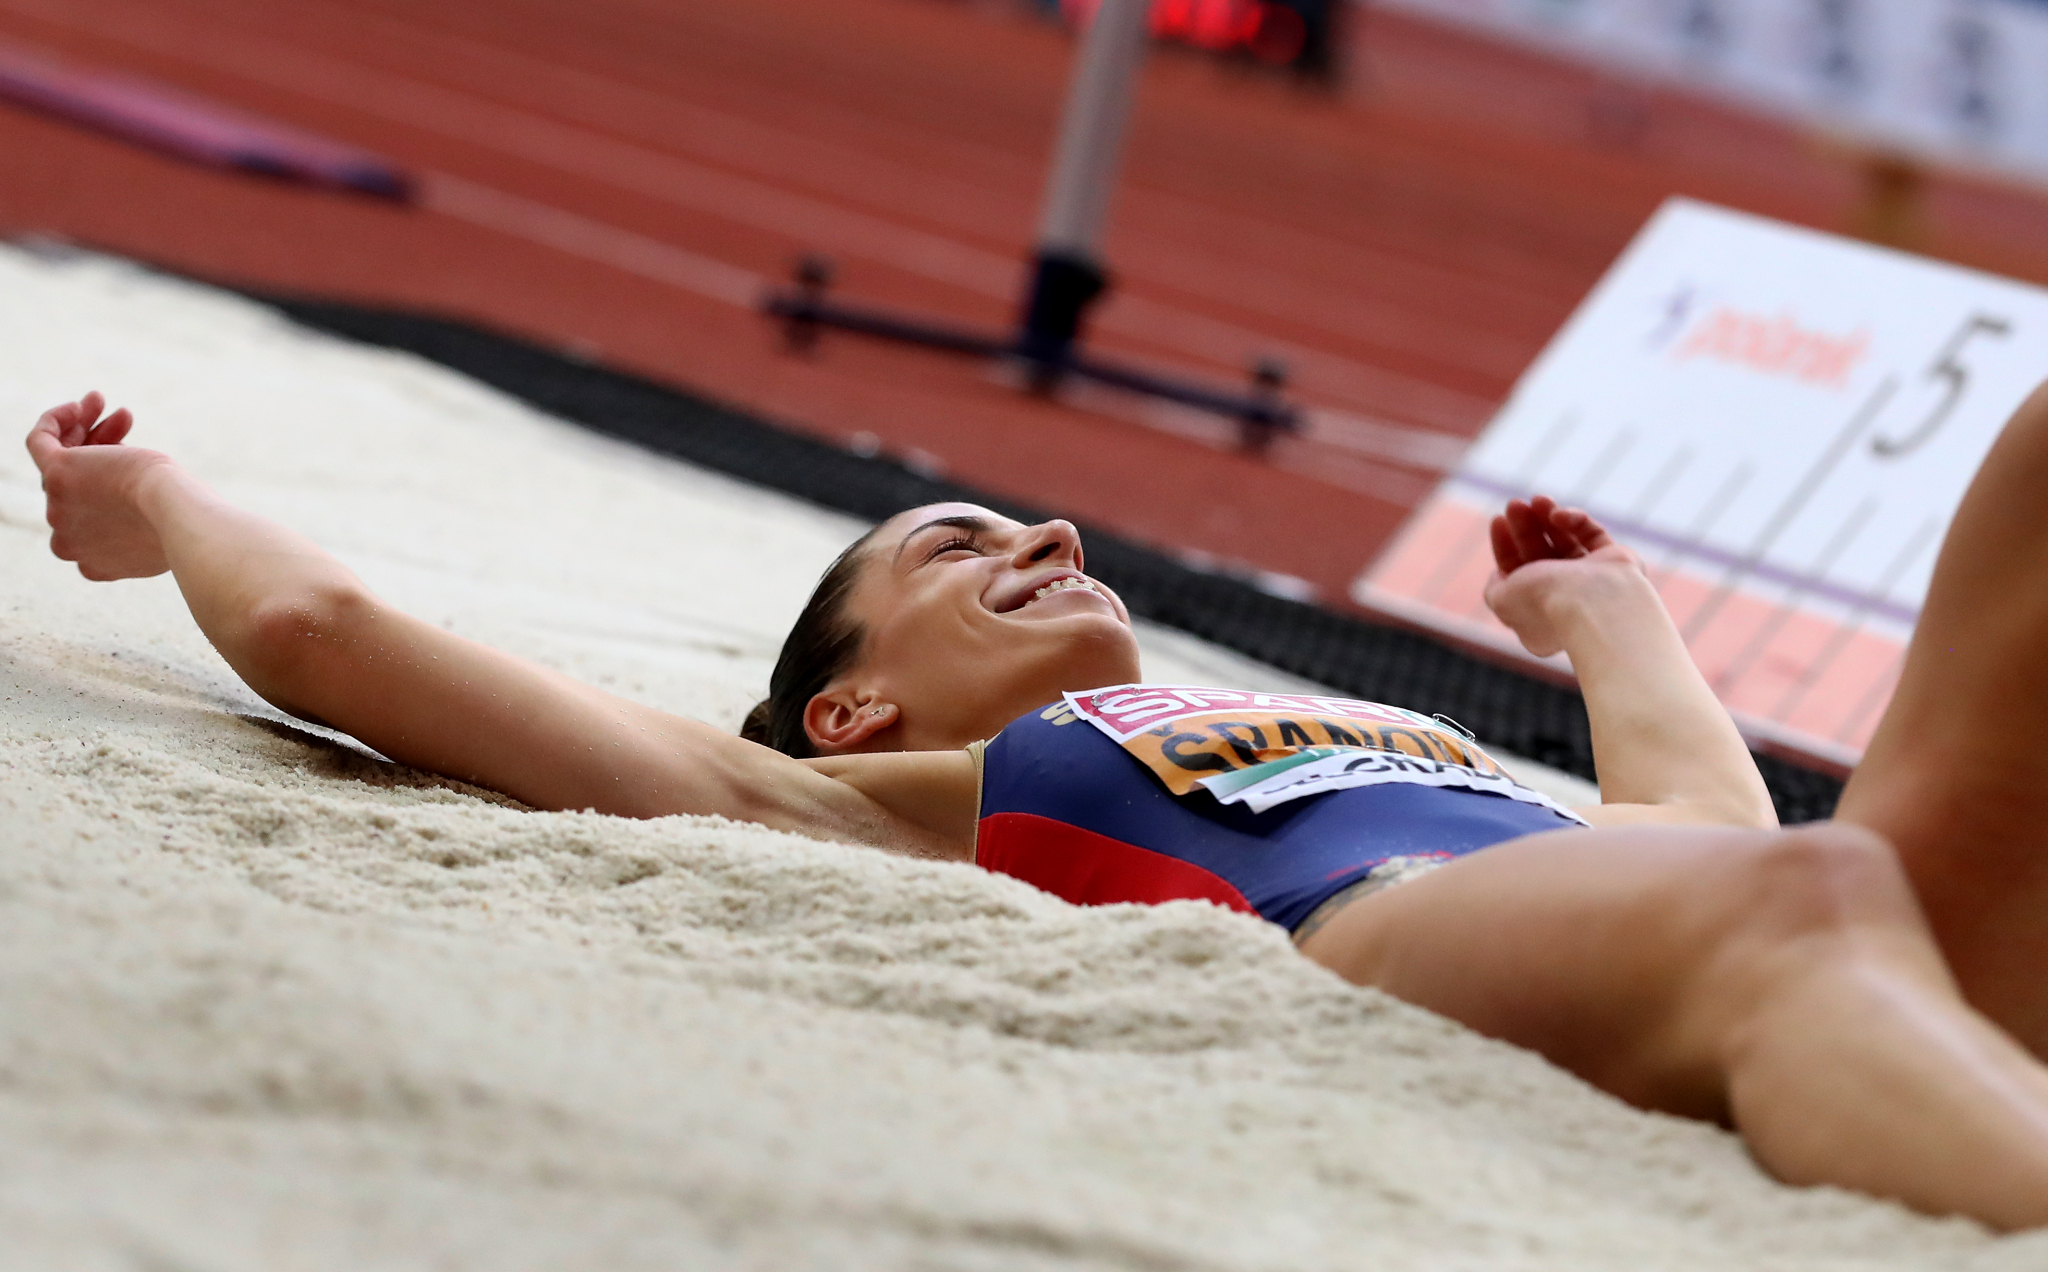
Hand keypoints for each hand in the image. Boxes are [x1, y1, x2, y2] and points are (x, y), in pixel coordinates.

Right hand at [26, 392, 174, 580]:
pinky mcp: (58, 477)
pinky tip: (81, 404)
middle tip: (125, 420)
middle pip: (80, 485)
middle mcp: (68, 542)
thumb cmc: (184, 524)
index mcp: (93, 565)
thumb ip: (147, 533)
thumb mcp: (166, 538)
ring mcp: (59, 510)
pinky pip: (40, 442)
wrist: (177, 514)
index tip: (135, 459)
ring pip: (64, 461)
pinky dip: (56, 420)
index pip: (91, 517)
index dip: (111, 484)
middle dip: (101, 448)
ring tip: (116, 408)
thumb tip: (148, 514)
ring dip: (88, 428)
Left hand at [1482, 496, 1645, 656]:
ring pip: (1565, 541)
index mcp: (1537, 613)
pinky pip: (1592, 534)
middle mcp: (1565, 599)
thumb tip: (1500, 574)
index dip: (1505, 545)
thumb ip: (1495, 589)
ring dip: (1547, 516)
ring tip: (1537, 499)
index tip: (1498, 519)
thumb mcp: (1502, 599)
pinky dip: (1575, 521)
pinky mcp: (1617, 562)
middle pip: (1539, 554)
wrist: (1595, 604)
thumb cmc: (1545, 602)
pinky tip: (1559, 516)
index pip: (1517, 574)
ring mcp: (1592, 581)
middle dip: (1524, 527)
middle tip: (1514, 504)